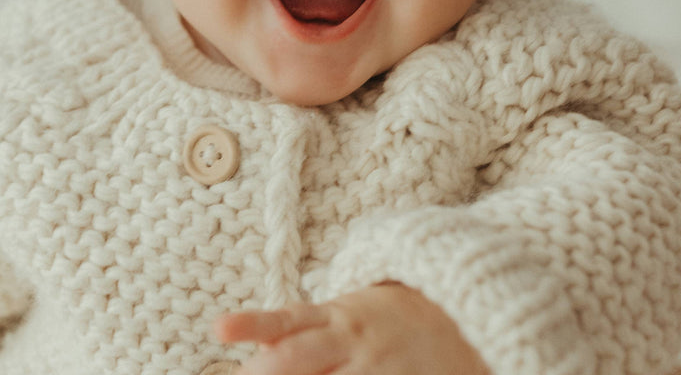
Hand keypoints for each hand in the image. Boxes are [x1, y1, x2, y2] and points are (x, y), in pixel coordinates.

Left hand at [214, 282, 489, 374]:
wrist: (462, 314)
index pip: (284, 321)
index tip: (218, 329)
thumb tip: (247, 347)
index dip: (251, 326)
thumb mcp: (347, 313)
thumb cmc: (388, 321)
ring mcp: (374, 369)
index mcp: (335, 316)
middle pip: (296, 359)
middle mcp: (350, 341)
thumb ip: (302, 329)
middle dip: (263, 373)